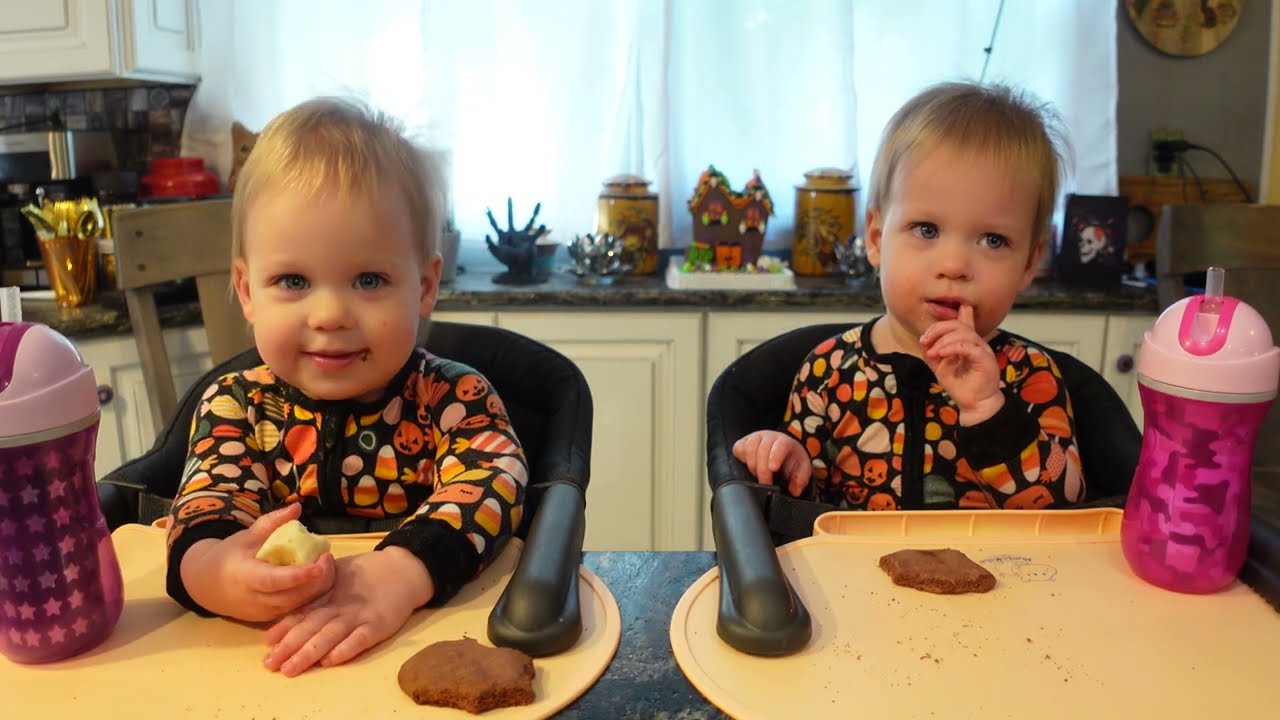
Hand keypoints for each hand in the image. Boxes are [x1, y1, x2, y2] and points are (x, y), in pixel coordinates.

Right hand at [179, 503, 335, 621]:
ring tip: (325, 566)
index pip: (275, 580)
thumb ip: (272, 522)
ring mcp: (263, 613)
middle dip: (316, 580)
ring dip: (316, 589)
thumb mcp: (248, 535)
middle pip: (292, 596)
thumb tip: (298, 506)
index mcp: (245, 577)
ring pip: (297, 606)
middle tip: (328, 558)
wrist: (207, 584)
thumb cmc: (229, 555)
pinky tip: (317, 579)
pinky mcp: (269, 618)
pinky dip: (309, 596)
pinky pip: (294, 609)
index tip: (320, 563)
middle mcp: (254, 599)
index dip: (299, 574)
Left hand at [262, 546, 433, 676]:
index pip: (302, 611)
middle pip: (311, 626)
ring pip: (329, 636)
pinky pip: (360, 640)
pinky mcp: (378, 625)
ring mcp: (359, 616)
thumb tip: (286, 599)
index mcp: (328, 593)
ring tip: (290, 668)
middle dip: (288, 646)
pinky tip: (330, 661)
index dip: (284, 626)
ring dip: (308, 653)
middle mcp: (340, 606)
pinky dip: (345, 650)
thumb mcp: (337, 574)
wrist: (403, 570)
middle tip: (270, 663)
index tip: (267, 641)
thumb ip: (316, 589)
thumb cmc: (367, 573)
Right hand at [732, 430, 811, 496]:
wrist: (782, 454)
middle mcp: (769, 437)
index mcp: (784, 442)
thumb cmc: (790, 461)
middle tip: (766, 484)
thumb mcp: (801, 470)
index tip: (773, 469)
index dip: (775, 457)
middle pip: (762, 449)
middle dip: (762, 470)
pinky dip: (742, 460)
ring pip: (749, 448)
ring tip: (758, 476)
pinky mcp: (743, 443)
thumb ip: (800, 479)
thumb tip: (794, 490)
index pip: (779, 446)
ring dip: (752, 465)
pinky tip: (749, 467)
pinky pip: (738, 449)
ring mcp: (754, 438)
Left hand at [919, 304, 1003, 424]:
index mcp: (967, 343)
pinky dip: (952, 347)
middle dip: (938, 329)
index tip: (925, 336)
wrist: (974, 405)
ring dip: (943, 340)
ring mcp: (982, 350)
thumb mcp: (940, 367)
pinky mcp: (986, 359)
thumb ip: (932, 353)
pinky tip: (941, 353)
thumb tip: (923, 341)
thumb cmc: (960, 386)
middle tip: (924, 340)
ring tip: (933, 352)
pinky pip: (969, 347)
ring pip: (964, 333)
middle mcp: (976, 344)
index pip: (960, 323)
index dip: (941, 323)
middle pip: (958, 325)